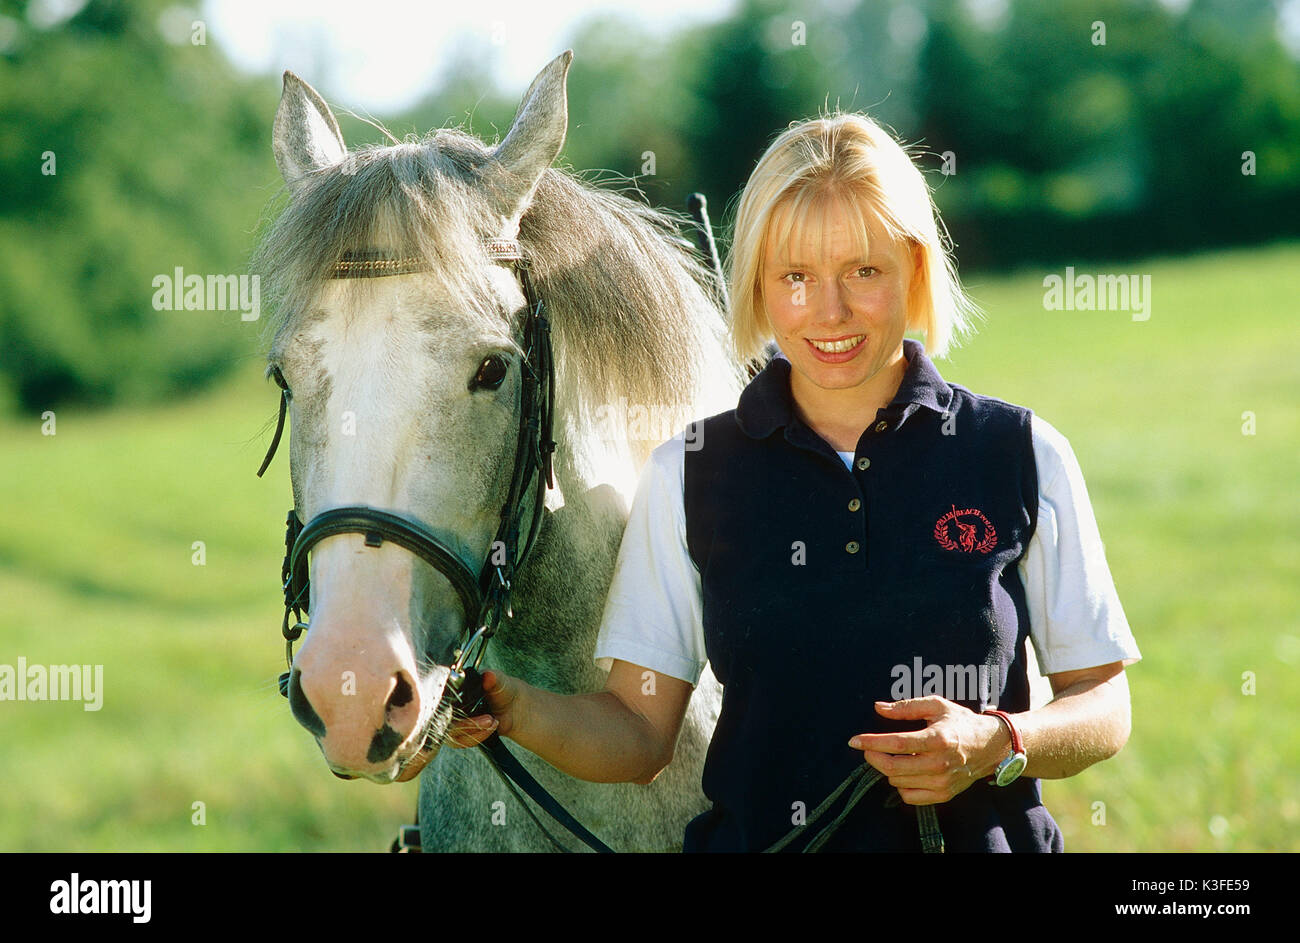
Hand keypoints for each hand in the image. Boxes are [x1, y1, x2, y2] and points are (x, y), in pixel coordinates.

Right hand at [446, 669, 519, 747]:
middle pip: (445, 721)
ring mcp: (453, 722)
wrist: (512, 706)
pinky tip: (492, 727)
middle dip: (468, 723)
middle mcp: (449, 706)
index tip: (469, 707)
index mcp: (453, 689)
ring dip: (475, 731)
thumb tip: (488, 675)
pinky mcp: (461, 734)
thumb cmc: (501, 688)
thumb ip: (493, 677)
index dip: (451, 706)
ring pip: (453, 735)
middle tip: (489, 718)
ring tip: (493, 721)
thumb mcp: (498, 680)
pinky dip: (478, 737)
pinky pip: (462, 742)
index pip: (442, 700)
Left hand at [847, 697, 1010, 804]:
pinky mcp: (944, 794)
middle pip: (893, 767)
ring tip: (890, 756)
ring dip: (886, 769)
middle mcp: (940, 763)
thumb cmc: (960, 723)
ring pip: (898, 782)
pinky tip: (904, 771)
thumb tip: (879, 708)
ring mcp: (942, 782)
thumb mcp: (936, 706)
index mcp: (937, 739)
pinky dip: (900, 785)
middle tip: (867, 748)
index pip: (896, 744)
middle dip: (873, 757)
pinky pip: (909, 796)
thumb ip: (906, 707)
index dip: (871, 742)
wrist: (990, 746)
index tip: (854, 740)